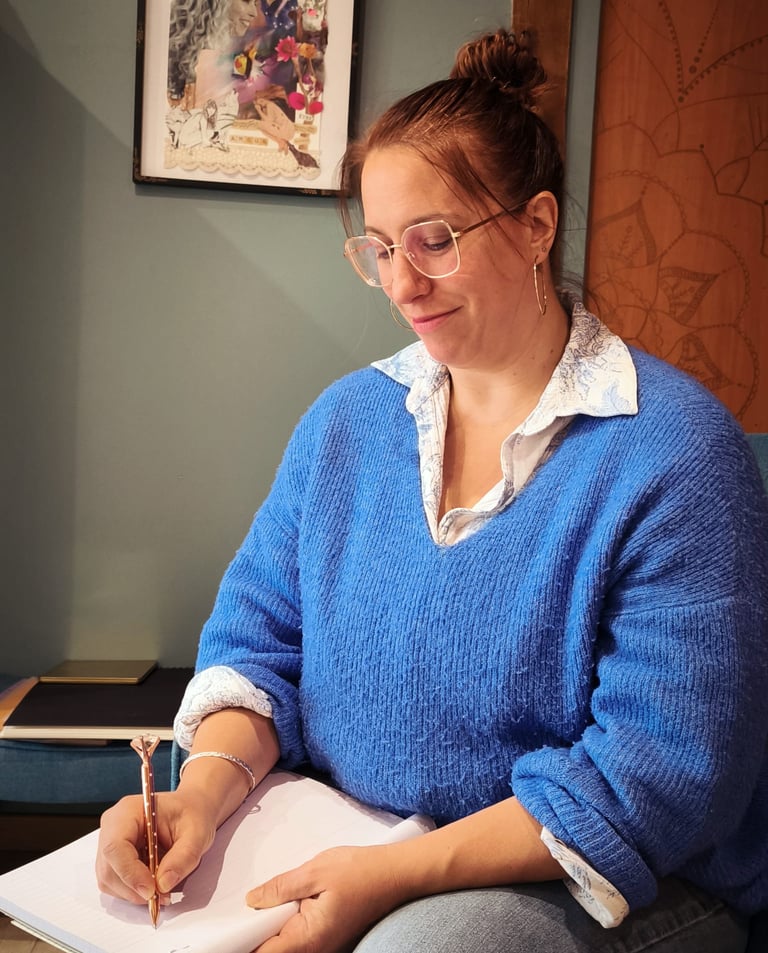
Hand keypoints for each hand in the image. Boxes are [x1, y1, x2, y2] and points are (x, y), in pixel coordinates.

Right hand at [96, 788, 217, 905]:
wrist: (191, 811)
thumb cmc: (192, 814)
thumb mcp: (197, 833)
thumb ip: (183, 857)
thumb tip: (163, 884)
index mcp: (128, 811)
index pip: (115, 847)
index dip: (129, 873)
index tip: (152, 889)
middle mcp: (113, 826)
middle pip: (109, 868)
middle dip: (134, 888)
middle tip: (162, 895)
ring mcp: (109, 843)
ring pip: (109, 880)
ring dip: (134, 893)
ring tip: (162, 891)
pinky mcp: (114, 859)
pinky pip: (115, 884)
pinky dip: (134, 891)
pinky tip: (154, 885)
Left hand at [246, 844, 407, 952]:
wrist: (395, 873)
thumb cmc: (360, 871)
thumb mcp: (315, 871)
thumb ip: (281, 888)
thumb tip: (251, 901)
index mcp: (308, 938)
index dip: (242, 942)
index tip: (227, 928)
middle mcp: (314, 950)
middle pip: (272, 950)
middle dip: (255, 932)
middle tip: (245, 907)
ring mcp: (322, 946)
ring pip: (284, 944)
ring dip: (271, 926)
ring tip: (263, 903)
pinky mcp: (326, 937)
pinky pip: (297, 937)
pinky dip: (285, 923)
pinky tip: (283, 904)